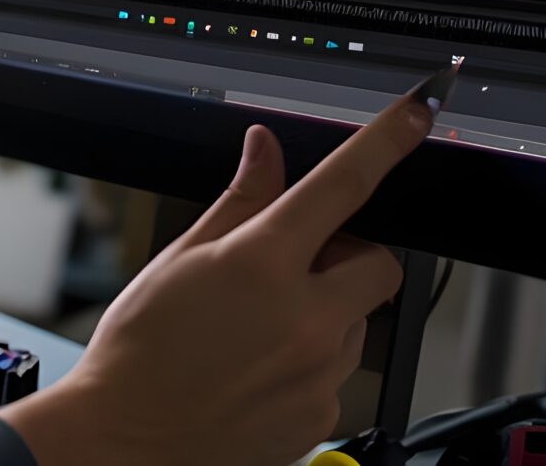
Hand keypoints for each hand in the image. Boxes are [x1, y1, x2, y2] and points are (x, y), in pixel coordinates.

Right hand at [0, 93, 434, 465]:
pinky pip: (338, 369)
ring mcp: (319, 373)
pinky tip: (261, 366)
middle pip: (378, 262)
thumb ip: (239, 202)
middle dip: (348, 253)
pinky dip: (312, 358)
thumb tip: (265, 150)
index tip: (419, 113)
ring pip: (358, 318)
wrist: (126, 442)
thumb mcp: (180, 261)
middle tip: (296, 262)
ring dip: (328, 308)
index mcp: (263, 265)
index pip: (343, 185)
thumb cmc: (140, 355)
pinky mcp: (322, 415)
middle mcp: (304, 318)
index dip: (388, 142)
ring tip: (260, 326)